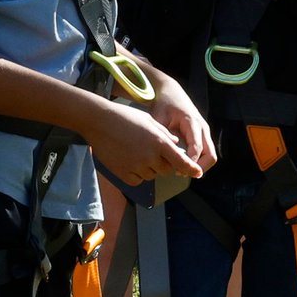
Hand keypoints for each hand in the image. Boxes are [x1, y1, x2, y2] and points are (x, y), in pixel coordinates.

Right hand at [88, 101, 203, 186]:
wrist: (99, 121)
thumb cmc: (124, 117)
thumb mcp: (149, 121)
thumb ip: (164, 134)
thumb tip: (175, 144)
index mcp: (159, 142)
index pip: (181, 161)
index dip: (191, 169)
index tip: (197, 173)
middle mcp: (150, 157)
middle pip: (167, 169)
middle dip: (164, 163)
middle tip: (152, 150)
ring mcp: (136, 166)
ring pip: (152, 175)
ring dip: (150, 168)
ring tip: (137, 151)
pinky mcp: (124, 173)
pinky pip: (138, 180)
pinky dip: (137, 173)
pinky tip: (129, 159)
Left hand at [146, 72, 216, 171]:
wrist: (171, 91)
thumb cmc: (164, 103)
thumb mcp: (159, 118)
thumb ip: (162, 135)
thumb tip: (162, 155)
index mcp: (192, 122)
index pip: (197, 147)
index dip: (190, 162)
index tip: (178, 171)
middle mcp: (202, 128)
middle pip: (211, 155)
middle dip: (199, 168)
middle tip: (182, 174)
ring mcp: (204, 131)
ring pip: (211, 155)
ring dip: (200, 166)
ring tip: (182, 171)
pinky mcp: (202, 134)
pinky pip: (206, 152)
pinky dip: (199, 161)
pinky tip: (184, 163)